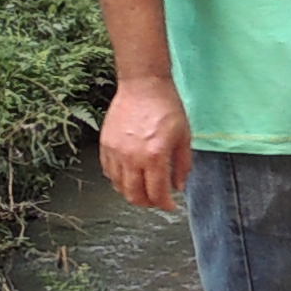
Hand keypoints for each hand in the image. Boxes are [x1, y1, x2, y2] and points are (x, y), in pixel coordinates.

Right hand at [101, 72, 192, 211]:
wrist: (143, 84)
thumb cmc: (166, 107)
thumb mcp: (184, 136)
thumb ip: (183, 165)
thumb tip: (179, 187)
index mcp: (155, 156)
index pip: (158, 193)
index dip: (165, 205)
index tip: (170, 206)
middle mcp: (132, 157)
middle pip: (135, 195)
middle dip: (148, 203)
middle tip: (156, 199)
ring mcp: (116, 151)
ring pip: (119, 186)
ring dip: (132, 192)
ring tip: (143, 188)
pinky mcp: (106, 144)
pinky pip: (108, 172)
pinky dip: (118, 179)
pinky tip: (128, 175)